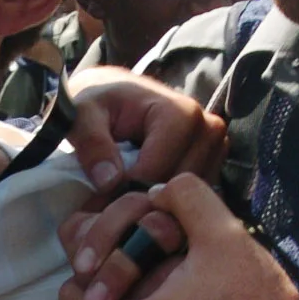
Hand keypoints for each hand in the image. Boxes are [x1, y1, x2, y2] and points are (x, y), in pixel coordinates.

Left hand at [67, 68, 225, 195]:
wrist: (113, 95)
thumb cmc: (99, 102)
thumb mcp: (83, 114)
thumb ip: (91, 143)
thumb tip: (108, 182)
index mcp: (182, 113)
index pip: (159, 171)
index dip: (127, 188)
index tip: (100, 194)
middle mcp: (208, 130)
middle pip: (175, 186)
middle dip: (142, 197)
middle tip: (109, 200)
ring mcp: (216, 148)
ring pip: (186, 197)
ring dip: (155, 203)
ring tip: (125, 195)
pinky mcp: (213, 164)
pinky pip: (191, 198)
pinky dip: (167, 203)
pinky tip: (142, 194)